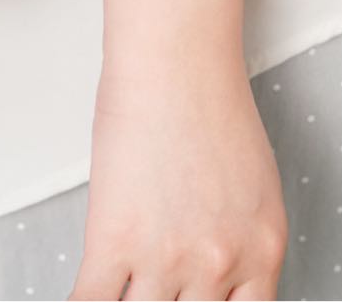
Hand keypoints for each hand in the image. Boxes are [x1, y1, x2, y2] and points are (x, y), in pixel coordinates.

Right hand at [70, 58, 287, 300]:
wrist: (175, 62)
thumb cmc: (209, 98)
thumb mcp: (254, 184)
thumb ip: (240, 233)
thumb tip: (214, 255)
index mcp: (262, 251)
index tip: (191, 299)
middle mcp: (219, 265)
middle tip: (155, 287)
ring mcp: (167, 260)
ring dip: (130, 300)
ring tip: (120, 284)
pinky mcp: (115, 242)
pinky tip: (79, 297)